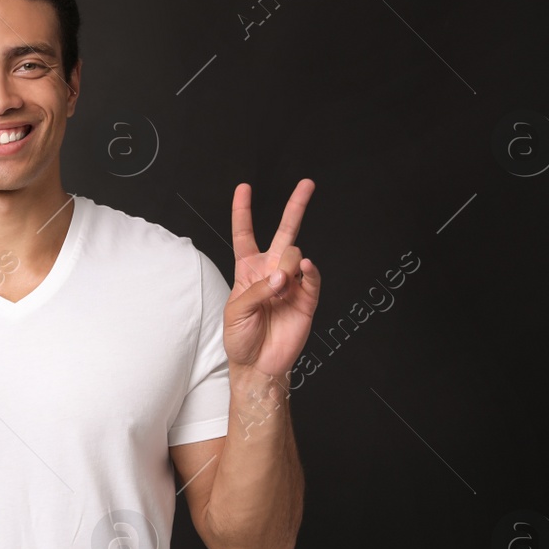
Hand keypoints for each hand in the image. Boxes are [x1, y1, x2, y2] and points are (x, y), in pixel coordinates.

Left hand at [223, 179, 321, 378]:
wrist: (257, 365)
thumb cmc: (240, 337)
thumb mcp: (236, 311)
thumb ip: (257, 290)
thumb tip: (282, 276)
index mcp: (248, 270)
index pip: (245, 234)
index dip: (243, 211)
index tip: (244, 188)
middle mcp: (272, 271)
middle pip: (285, 232)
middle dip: (296, 206)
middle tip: (307, 184)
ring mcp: (291, 282)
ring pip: (294, 254)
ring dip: (285, 266)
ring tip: (278, 289)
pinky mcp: (307, 298)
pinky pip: (312, 277)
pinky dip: (308, 271)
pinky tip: (303, 269)